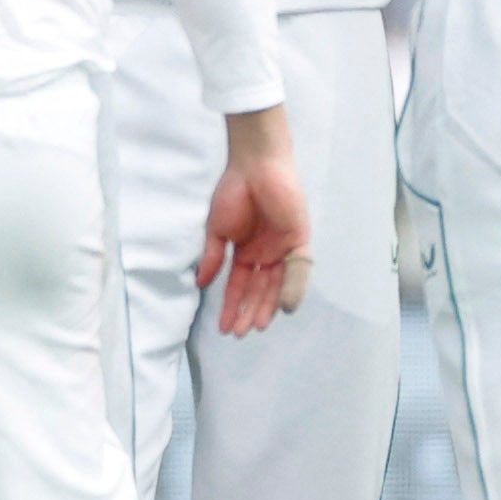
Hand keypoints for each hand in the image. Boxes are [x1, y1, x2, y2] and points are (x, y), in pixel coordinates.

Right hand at [198, 104, 314, 337]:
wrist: (254, 166)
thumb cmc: (234, 191)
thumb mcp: (218, 230)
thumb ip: (213, 258)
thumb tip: (202, 284)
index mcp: (246, 252)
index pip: (239, 285)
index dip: (231, 306)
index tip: (223, 328)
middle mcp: (266, 254)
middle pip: (259, 290)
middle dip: (248, 311)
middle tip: (240, 333)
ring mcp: (283, 248)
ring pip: (277, 285)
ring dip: (267, 305)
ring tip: (256, 326)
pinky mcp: (299, 239)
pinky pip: (298, 268)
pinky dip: (292, 287)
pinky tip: (283, 307)